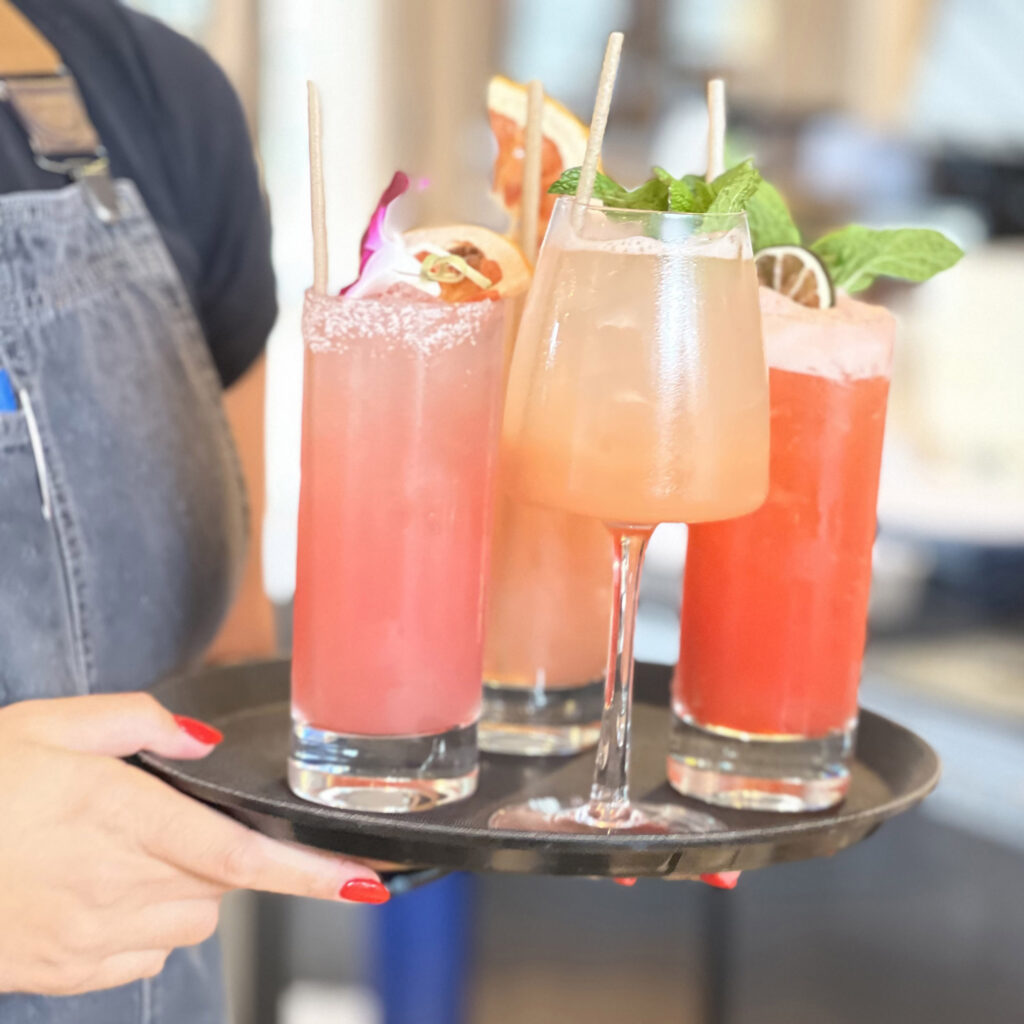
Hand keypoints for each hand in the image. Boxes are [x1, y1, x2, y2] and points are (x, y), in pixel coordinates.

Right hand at [0, 693, 387, 996]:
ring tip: (130, 851)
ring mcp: (91, 939)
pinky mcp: (70, 973)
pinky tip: (104, 889)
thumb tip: (202, 743)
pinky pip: (150, 954)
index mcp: (120, 818)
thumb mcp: (51, 723)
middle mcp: (115, 886)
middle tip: (170, 818)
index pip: (239, 854)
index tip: (363, 882)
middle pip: (225, 881)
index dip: (310, 873)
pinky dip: (151, 922)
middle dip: (226, 851)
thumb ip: (139, 721)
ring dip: (190, 887)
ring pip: (195, 920)